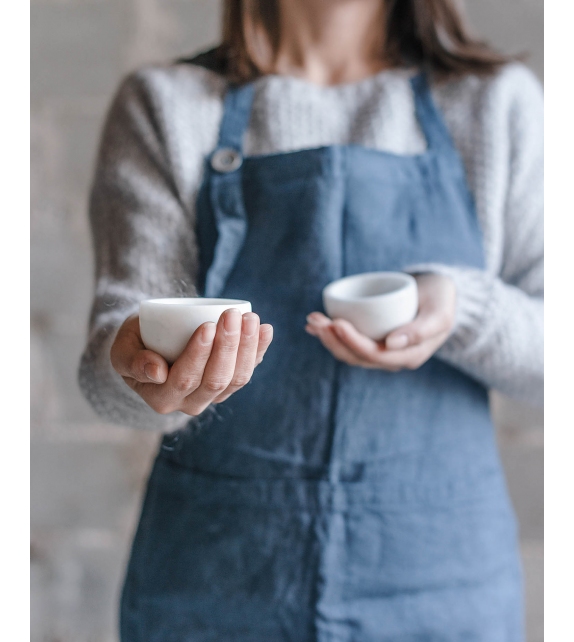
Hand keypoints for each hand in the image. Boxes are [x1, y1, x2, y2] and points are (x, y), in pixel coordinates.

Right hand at [110, 309, 272, 414]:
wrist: (150, 345)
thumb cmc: (134, 345)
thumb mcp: (123, 350)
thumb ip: (132, 361)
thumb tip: (157, 371)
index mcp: (162, 398)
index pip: (185, 379)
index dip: (199, 354)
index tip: (206, 325)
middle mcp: (190, 403)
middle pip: (216, 379)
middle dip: (228, 346)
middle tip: (232, 315)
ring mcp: (213, 396)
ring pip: (237, 378)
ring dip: (247, 347)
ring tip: (250, 318)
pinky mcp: (229, 384)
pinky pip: (249, 370)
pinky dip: (260, 350)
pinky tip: (266, 330)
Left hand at [305, 273, 455, 370]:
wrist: (440, 294)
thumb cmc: (442, 300)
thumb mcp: (440, 312)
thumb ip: (422, 329)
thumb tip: (391, 344)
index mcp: (409, 356)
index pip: (374, 354)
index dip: (352, 341)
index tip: (336, 322)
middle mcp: (392, 359)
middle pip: (355, 356)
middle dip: (332, 339)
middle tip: (316, 319)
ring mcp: (380, 352)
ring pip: (348, 352)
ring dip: (327, 338)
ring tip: (312, 320)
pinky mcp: (372, 341)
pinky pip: (347, 344)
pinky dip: (330, 335)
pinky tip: (314, 326)